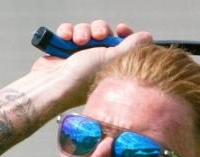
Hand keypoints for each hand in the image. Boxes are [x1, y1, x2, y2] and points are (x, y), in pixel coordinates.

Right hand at [31, 20, 152, 108]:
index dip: (123, 33)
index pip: (122, 44)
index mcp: (111, 64)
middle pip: (104, 32)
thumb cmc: (81, 77)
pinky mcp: (63, 50)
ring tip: (77, 41)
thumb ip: (129, 46)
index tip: (121, 29)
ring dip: (82, 31)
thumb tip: (147, 37)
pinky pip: (69, 31)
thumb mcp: (109, 59)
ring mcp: (79, 55)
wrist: (51, 85)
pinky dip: (66, 32)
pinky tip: (64, 38)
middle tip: (98, 36)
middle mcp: (96, 59)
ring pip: (85, 29)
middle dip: (99, 30)